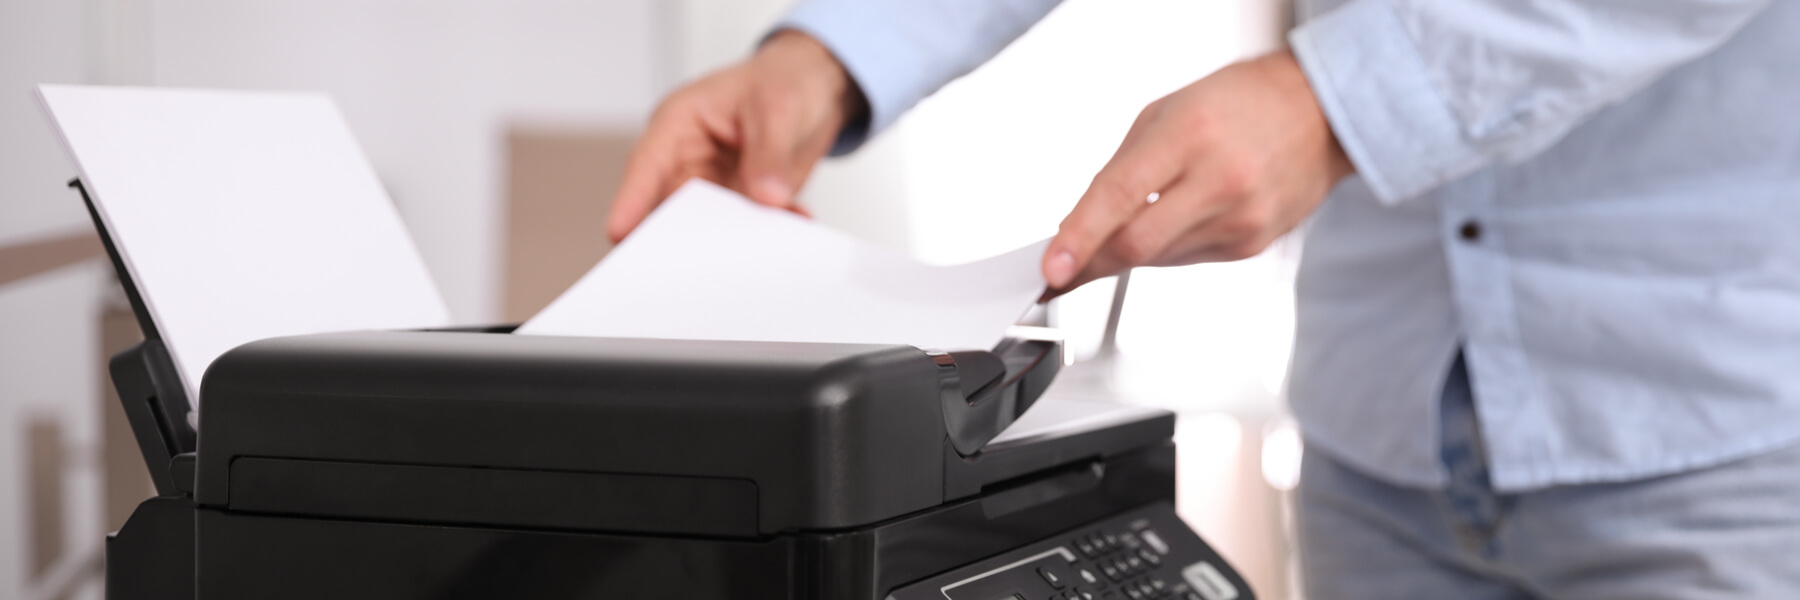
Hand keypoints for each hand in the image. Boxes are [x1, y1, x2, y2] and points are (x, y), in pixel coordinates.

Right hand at [606, 30, 866, 241]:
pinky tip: (792, 226)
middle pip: (669, 207)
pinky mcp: (741, 202)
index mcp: (680, 123)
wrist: (816, 87)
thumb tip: (766, 198)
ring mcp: (714, 185)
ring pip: (707, 227)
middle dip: (677, 237)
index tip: (619, 232)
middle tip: (687, 266)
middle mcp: (689, 158)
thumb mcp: (778, 108)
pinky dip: (767, 234)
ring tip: (749, 252)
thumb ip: (770, 154)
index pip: (647, 165)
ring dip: (729, 241)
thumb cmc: (783, 80)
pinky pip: (747, 229)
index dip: (631, 200)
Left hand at [1041, 49, 1352, 294]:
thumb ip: (1120, 171)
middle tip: (1063, 268)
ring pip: (1158, 258)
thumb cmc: (1239, 103)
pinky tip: (1176, 220)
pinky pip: (1187, 260)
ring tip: (1135, 220)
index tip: (1052, 268)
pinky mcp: (1252, 244)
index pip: (1121, 196)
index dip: (1080, 237)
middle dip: (1091, 261)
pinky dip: (1165, 248)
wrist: (1319, 113)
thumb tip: (1080, 225)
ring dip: (1129, 251)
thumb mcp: (1164, 114)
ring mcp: (1241, 218)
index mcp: (1190, 133)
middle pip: (1137, 244)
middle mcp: (1220, 180)